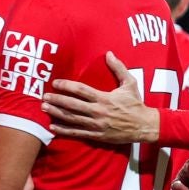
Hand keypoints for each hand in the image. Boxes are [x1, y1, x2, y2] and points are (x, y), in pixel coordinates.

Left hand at [45, 52, 159, 143]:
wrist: (144, 126)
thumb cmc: (136, 104)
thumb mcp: (130, 83)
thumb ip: (118, 68)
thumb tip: (109, 53)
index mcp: (104, 98)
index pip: (81, 90)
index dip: (67, 86)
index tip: (56, 82)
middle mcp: (98, 112)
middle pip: (73, 105)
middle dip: (57, 100)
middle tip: (44, 96)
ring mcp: (96, 125)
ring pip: (72, 119)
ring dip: (57, 113)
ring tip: (44, 108)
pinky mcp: (97, 135)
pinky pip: (77, 133)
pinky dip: (64, 131)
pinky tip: (53, 127)